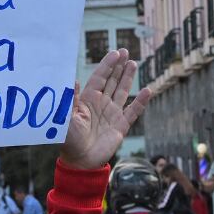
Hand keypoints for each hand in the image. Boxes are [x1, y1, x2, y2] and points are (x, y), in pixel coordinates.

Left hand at [61, 51, 151, 170]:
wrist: (80, 161)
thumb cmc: (68, 140)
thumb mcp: (65, 118)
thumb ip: (70, 100)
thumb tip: (73, 81)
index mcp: (87, 100)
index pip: (99, 78)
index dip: (107, 65)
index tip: (115, 53)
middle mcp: (101, 104)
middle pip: (112, 81)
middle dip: (118, 67)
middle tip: (125, 52)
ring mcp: (112, 114)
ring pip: (123, 92)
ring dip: (128, 78)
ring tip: (133, 63)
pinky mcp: (121, 126)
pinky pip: (133, 111)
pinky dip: (141, 102)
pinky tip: (148, 90)